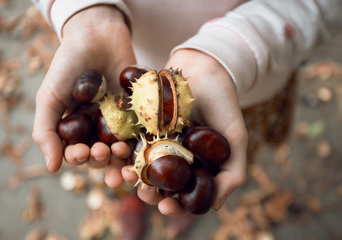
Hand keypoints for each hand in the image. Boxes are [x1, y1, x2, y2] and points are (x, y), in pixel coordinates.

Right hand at [32, 5, 134, 186]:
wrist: (96, 37)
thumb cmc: (68, 66)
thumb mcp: (49, 97)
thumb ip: (45, 130)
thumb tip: (51, 167)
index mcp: (75, 129)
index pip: (77, 154)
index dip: (78, 158)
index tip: (81, 152)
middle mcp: (97, 129)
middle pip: (101, 156)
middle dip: (101, 160)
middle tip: (102, 151)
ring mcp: (119, 122)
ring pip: (122, 149)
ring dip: (120, 157)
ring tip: (119, 150)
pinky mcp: (138, 113)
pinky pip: (141, 132)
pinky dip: (140, 142)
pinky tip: (139, 144)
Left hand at [122, 49, 246, 215]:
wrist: (205, 68)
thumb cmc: (224, 104)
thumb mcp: (236, 139)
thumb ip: (233, 173)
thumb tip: (215, 206)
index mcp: (193, 165)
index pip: (182, 193)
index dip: (175, 204)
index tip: (166, 207)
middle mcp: (173, 156)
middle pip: (158, 182)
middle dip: (148, 192)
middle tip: (144, 195)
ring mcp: (155, 141)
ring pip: (139, 164)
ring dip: (130, 174)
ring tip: (125, 176)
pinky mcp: (141, 125)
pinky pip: (127, 140)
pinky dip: (121, 149)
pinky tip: (116, 152)